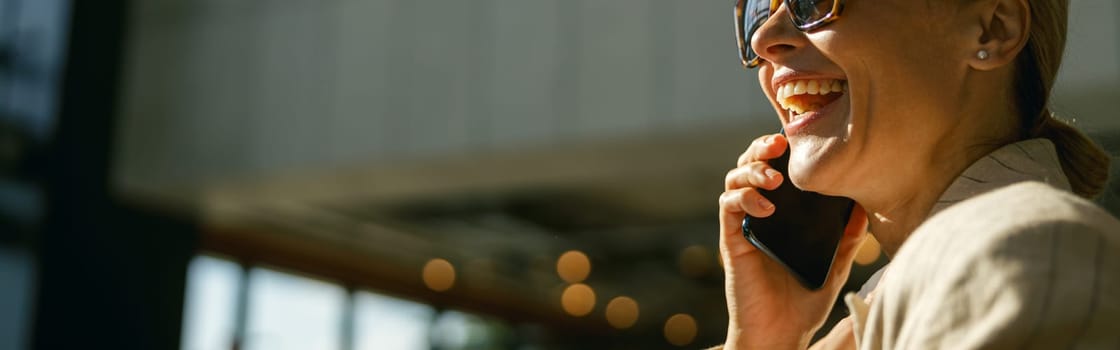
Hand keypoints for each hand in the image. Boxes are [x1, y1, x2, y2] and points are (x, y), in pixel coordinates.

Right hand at [718, 133, 867, 349]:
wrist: (780, 332)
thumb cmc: (804, 300)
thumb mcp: (835, 264)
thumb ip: (847, 236)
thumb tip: (867, 206)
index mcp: (783, 213)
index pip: (776, 168)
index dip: (781, 148)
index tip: (798, 137)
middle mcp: (759, 213)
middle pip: (750, 164)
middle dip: (761, 147)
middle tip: (778, 144)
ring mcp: (743, 225)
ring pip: (734, 180)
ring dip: (751, 170)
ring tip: (772, 178)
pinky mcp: (732, 240)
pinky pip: (728, 208)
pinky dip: (744, 199)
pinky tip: (766, 208)